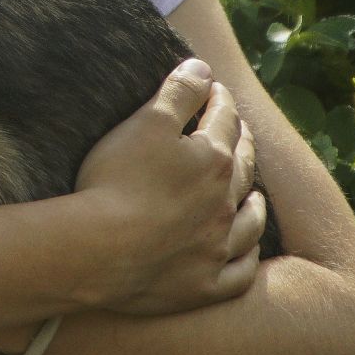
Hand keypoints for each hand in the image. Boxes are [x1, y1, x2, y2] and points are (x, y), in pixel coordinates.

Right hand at [72, 57, 267, 315]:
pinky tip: (244, 252)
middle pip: (242, 168)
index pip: (224, 120)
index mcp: (212, 160)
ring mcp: (217, 248)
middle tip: (239, 132)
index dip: (219, 100)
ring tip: (253, 195)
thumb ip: (179, 92)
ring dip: (254, 205)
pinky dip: (245, 259)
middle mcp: (224, 204)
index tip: (215, 89)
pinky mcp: (204, 286)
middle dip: (242, 144)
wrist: (101, 250)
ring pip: (249, 224)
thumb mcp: (146, 122)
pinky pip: (239, 274)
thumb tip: (204, 68)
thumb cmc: (117, 180)